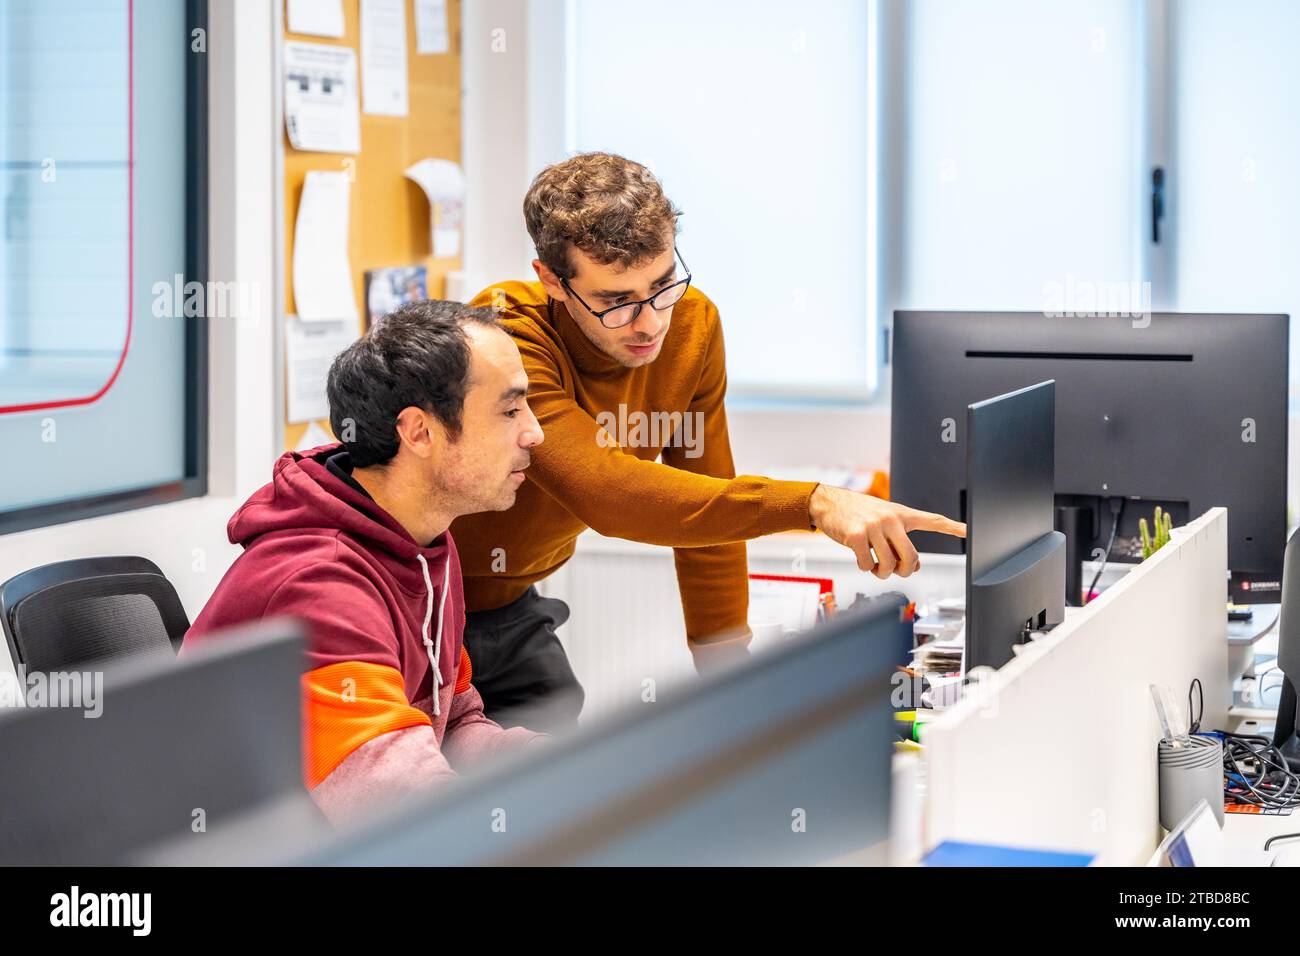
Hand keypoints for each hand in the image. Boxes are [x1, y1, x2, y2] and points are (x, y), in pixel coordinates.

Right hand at [808, 484, 965, 578]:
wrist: (829, 502)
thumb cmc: (858, 513)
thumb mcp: (883, 520)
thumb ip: (900, 540)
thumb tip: (914, 567)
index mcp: (901, 514)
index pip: (932, 520)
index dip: (952, 527)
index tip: (969, 531)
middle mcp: (890, 519)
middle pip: (911, 557)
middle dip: (905, 571)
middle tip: (895, 570)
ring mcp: (873, 527)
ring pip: (888, 565)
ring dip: (881, 572)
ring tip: (874, 564)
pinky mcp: (856, 536)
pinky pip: (867, 565)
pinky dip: (864, 567)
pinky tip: (859, 557)